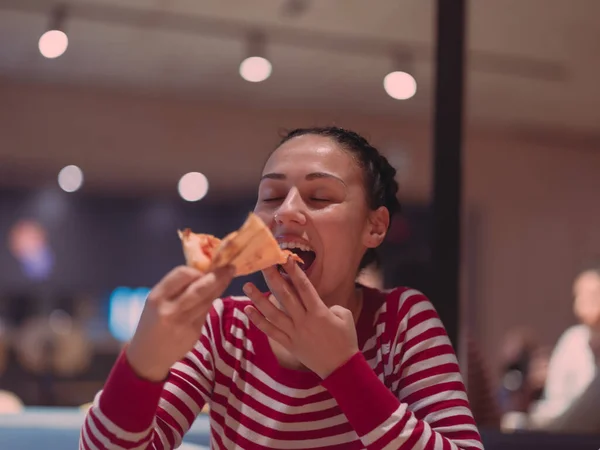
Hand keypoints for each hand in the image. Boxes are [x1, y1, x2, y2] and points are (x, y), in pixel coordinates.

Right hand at [126, 265, 234, 381]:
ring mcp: (183, 323)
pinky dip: (212, 300)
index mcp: (157, 297)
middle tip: (230, 267)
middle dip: (217, 276)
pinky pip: (206, 312)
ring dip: (220, 286)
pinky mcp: (194, 333)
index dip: (197, 270)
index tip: (206, 268)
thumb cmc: (153, 322)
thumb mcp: (156, 301)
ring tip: (229, 275)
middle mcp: (170, 309)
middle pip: (199, 288)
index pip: (182, 274)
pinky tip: (217, 293)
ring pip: (207, 300)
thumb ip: (176, 287)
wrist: (148, 355)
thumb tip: (202, 271)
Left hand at [243, 258, 358, 378]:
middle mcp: (304, 320)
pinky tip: (248, 310)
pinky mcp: (289, 344)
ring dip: (259, 299)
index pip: (304, 287)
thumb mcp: (345, 317)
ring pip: (273, 313)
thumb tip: (318, 304)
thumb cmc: (346, 340)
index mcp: (319, 312)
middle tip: (263, 264)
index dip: (294, 272)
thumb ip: (331, 306)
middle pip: (285, 296)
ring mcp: (294, 333)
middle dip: (273, 278)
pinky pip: (271, 331)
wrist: (341, 367)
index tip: (286, 258)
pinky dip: (258, 321)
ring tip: (247, 286)